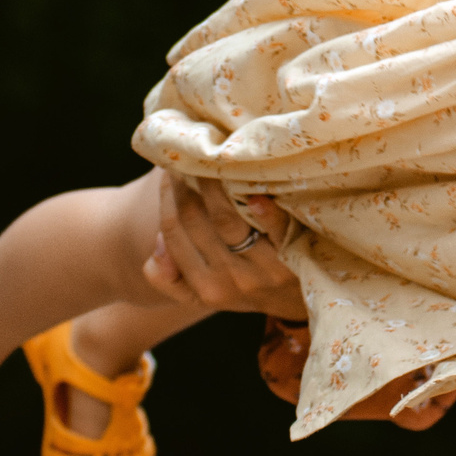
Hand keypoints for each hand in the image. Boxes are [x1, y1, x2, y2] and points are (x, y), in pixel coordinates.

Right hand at [139, 169, 306, 318]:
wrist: (300, 302)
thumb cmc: (246, 284)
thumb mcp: (204, 293)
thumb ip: (169, 279)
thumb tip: (156, 249)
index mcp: (203, 288)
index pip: (173, 233)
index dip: (167, 198)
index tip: (169, 169)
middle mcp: (228, 281)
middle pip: (195, 221)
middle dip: (186, 183)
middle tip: (189, 153)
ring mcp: (261, 271)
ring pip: (227, 222)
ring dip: (215, 187)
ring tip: (212, 158)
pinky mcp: (292, 258)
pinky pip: (276, 232)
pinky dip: (265, 213)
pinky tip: (257, 195)